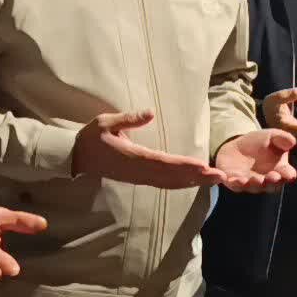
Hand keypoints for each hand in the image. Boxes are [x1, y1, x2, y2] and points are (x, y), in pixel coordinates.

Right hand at [73, 112, 225, 187]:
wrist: (76, 158)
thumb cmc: (91, 138)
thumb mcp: (105, 122)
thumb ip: (128, 119)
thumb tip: (151, 112)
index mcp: (132, 156)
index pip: (163, 162)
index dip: (184, 165)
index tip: (203, 165)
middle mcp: (138, 171)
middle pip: (172, 176)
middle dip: (196, 177)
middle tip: (220, 176)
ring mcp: (138, 178)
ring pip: (170, 183)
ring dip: (192, 182)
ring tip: (213, 180)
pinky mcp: (138, 179)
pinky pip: (163, 184)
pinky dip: (180, 184)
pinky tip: (192, 182)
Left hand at [215, 129, 296, 193]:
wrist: (237, 147)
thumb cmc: (259, 143)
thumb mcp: (270, 136)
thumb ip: (281, 138)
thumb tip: (291, 141)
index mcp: (280, 170)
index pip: (287, 175)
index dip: (288, 175)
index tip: (287, 174)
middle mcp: (266, 180)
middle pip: (271, 185)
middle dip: (270, 181)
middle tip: (271, 177)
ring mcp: (249, 183)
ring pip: (251, 187)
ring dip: (251, 184)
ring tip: (250, 179)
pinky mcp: (232, 181)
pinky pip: (232, 185)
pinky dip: (230, 182)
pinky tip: (228, 178)